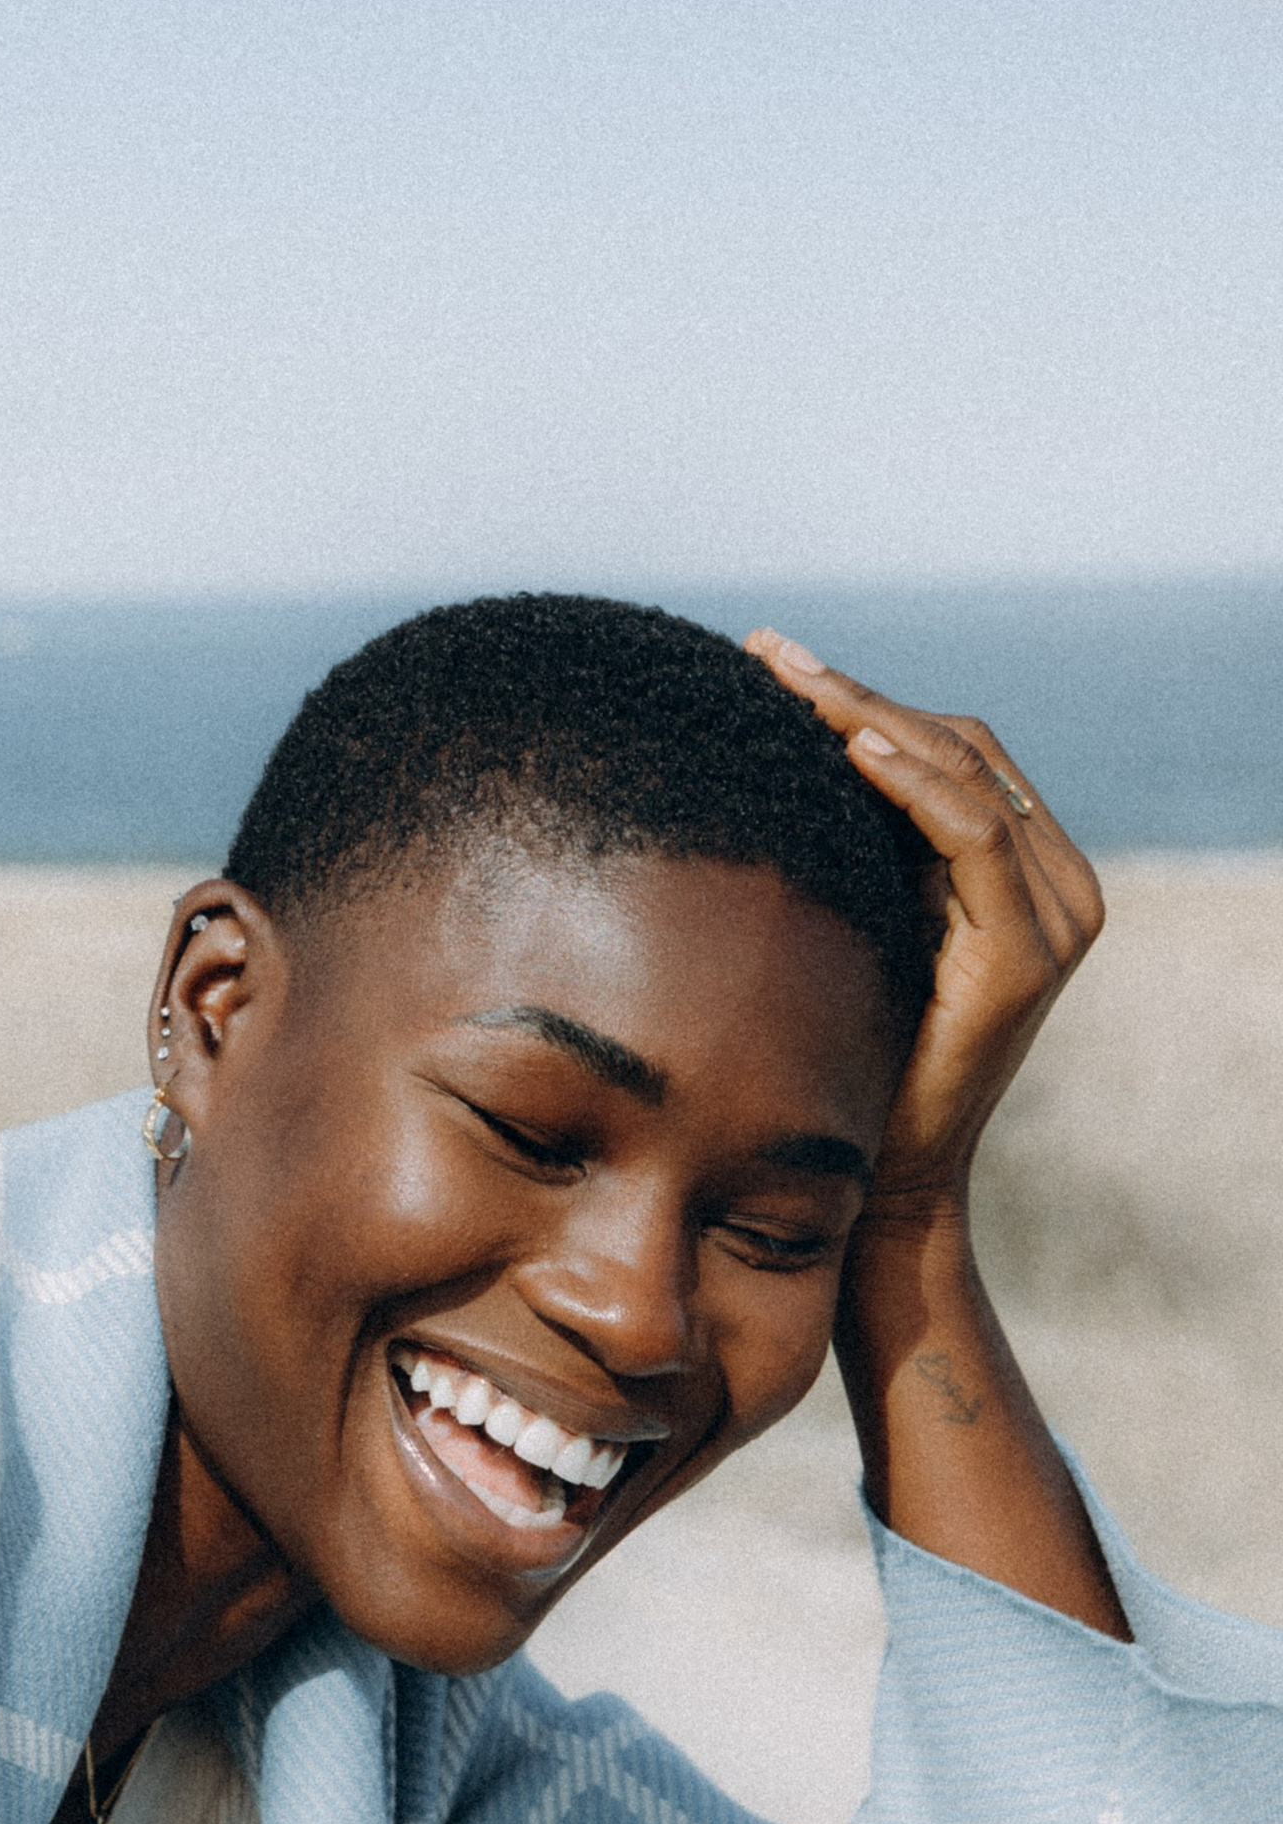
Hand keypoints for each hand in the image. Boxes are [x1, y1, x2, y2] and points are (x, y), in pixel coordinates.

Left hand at [745, 633, 1104, 1221]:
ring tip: (789, 680)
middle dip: (855, 693)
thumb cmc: (853, 1051)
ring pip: (967, 773)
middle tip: (763, 652)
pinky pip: (975, 836)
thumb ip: (865, 849)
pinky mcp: (1032, 953)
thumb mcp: (862, 923)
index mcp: (1023, 870)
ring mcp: (1057, 915)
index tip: (769, 660)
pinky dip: (913, 784)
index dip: (865, 696)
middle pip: (960, 745)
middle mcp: (1059, 883)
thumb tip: (790, 754)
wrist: (887, 1171)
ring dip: (871, 717)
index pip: (952, 749)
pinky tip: (850, 748)